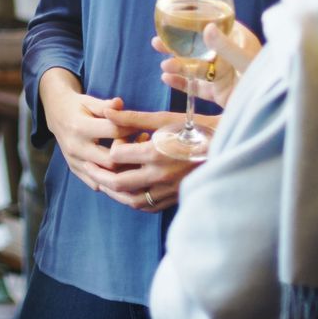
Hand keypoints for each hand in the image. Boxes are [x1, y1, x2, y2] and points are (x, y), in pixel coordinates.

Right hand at [40, 72, 134, 188]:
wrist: (56, 115)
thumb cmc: (77, 106)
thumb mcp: (90, 101)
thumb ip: (106, 105)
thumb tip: (120, 103)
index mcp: (80, 127)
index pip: (113, 132)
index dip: (132, 129)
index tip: (142, 128)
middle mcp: (76, 147)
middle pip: (110, 161)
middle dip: (129, 156)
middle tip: (142, 150)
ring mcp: (74, 161)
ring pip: (104, 179)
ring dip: (124, 174)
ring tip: (139, 166)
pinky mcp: (75, 170)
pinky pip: (96, 185)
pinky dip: (112, 185)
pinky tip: (126, 178)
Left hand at [84, 109, 202, 211]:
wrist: (228, 146)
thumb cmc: (195, 128)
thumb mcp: (164, 119)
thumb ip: (133, 118)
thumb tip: (108, 111)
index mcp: (156, 153)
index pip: (117, 156)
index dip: (112, 148)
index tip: (117, 141)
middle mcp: (161, 175)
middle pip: (119, 183)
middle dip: (100, 176)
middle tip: (89, 168)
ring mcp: (169, 190)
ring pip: (132, 200)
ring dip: (114, 192)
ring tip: (105, 182)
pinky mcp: (176, 198)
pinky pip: (148, 207)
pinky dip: (134, 200)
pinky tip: (128, 191)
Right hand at [154, 21, 259, 108]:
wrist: (273, 111)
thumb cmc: (267, 81)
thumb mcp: (246, 62)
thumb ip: (226, 47)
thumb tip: (207, 28)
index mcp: (239, 40)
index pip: (214, 25)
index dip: (194, 21)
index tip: (174, 17)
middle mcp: (228, 55)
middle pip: (197, 46)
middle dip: (176, 45)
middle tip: (156, 42)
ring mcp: (222, 74)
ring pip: (194, 66)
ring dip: (177, 64)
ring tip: (164, 65)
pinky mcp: (218, 92)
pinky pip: (196, 86)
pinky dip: (181, 83)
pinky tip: (167, 78)